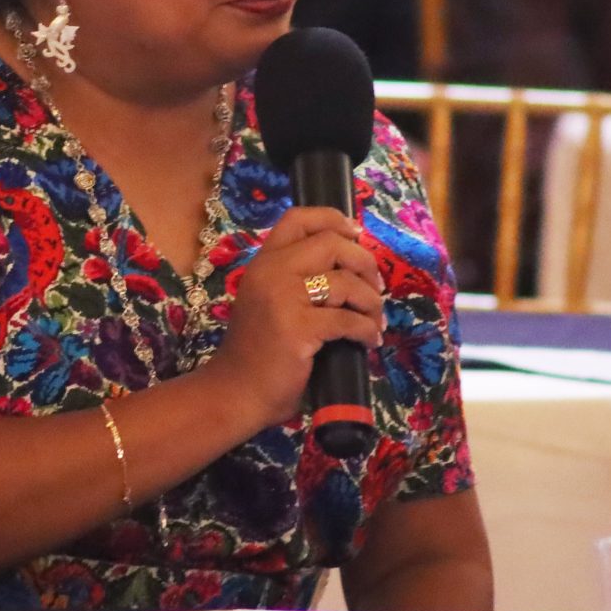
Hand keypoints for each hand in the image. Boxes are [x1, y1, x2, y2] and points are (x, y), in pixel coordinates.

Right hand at [204, 206, 384, 431]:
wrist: (236, 392)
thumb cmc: (257, 351)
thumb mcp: (269, 302)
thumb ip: (295, 280)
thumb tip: (350, 267)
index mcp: (263, 263)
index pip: (298, 219)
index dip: (333, 220)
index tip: (355, 236)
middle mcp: (271, 272)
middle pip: (332, 244)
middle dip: (364, 264)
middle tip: (375, 288)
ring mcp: (283, 299)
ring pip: (346, 282)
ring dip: (371, 302)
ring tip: (375, 321)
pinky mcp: (298, 328)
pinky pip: (348, 320)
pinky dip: (367, 330)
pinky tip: (369, 342)